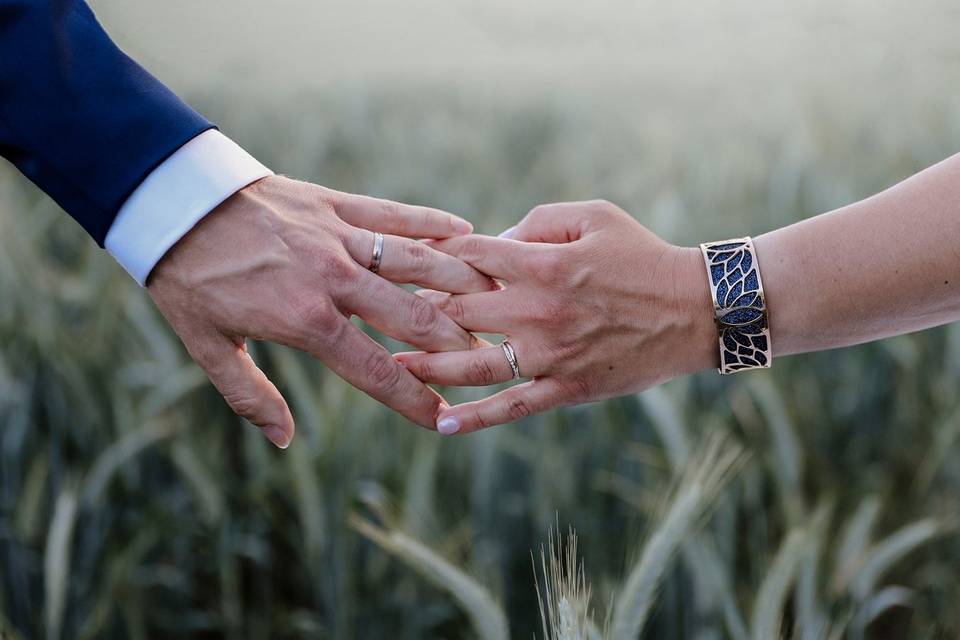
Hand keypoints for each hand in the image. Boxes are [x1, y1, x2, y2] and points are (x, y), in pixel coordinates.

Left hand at [148, 175, 492, 447]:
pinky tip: (466, 231)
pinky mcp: (335, 203)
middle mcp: (333, 278)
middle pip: (413, 316)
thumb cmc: (189, 277)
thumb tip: (284, 439)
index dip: (412, 398)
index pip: (374, 368)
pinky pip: (393, 213)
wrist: (173, 201)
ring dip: (460, 281)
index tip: (442, 418)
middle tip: (493, 356)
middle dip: (457, 341)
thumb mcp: (207, 344)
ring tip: (497, 297)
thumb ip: (249, 394)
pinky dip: (432, 222)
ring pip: (416, 261)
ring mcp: (338, 237)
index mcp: (304, 319)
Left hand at [395, 200, 717, 433]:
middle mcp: (538, 311)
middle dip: (413, 310)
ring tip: (387, 367)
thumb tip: (490, 241)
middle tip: (380, 311)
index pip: (466, 257)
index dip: (429, 256)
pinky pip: (511, 408)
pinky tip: (439, 423)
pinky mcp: (566, 388)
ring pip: (470, 366)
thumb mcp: (594, 215)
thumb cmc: (642, 254)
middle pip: (455, 311)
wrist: (695, 309)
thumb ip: (536, 221)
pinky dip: (474, 419)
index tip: (401, 261)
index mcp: (542, 263)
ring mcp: (550, 355)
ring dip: (423, 367)